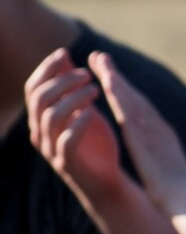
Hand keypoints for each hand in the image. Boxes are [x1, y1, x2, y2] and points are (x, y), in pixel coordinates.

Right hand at [25, 48, 128, 204]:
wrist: (106, 180)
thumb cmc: (94, 141)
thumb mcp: (82, 108)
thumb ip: (71, 86)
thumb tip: (64, 54)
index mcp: (40, 119)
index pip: (32, 89)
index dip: (45, 68)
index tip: (65, 52)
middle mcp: (40, 133)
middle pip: (39, 100)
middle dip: (62, 81)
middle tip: (87, 74)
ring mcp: (51, 150)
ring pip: (50, 117)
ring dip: (73, 98)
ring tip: (96, 89)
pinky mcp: (67, 164)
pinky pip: (66, 141)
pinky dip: (78, 123)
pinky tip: (93, 112)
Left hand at [89, 52, 185, 208]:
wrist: (185, 198)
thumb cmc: (180, 195)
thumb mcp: (172, 178)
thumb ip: (167, 169)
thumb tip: (170, 177)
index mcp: (163, 138)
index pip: (142, 112)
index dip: (126, 94)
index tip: (114, 81)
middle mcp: (158, 127)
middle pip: (134, 96)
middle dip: (117, 77)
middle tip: (101, 58)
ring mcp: (152, 127)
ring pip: (130, 96)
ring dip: (114, 76)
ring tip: (99, 59)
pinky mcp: (142, 132)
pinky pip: (127, 107)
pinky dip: (117, 91)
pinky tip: (105, 78)